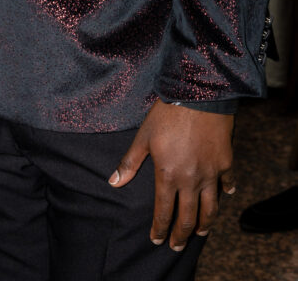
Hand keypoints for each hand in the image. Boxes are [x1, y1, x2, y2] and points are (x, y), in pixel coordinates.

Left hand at [108, 99, 234, 250]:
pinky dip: (225, 191)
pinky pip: (227, 183)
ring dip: (206, 223)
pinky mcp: (225, 162)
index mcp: (168, 176)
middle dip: (182, 235)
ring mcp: (211, 173)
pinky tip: (225, 195)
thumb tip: (114, 183)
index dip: (160, 229)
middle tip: (177, 246)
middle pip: (188, 217)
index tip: (157, 240)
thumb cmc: (166, 114)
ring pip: (211, 208)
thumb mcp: (143, 137)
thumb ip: (130, 163)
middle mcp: (191, 180)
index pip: (164, 212)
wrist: (197, 95)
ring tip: (202, 232)